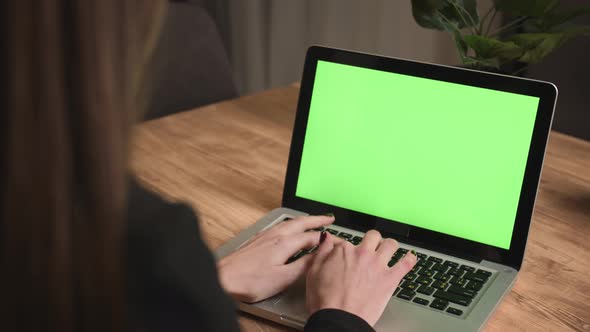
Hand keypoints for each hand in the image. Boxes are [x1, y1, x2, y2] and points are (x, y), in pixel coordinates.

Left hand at [217, 215, 334, 302]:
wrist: (223, 278)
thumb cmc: (250, 281)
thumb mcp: (283, 278)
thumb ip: (303, 266)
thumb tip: (320, 256)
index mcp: (285, 243)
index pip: (312, 238)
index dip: (327, 239)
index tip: (338, 241)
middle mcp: (276, 235)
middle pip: (302, 223)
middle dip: (317, 219)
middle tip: (330, 218)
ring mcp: (266, 235)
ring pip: (290, 222)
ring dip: (305, 220)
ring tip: (313, 220)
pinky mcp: (258, 239)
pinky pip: (281, 225)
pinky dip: (292, 223)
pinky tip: (289, 228)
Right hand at [306, 230, 416, 325]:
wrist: (338, 319)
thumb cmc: (324, 300)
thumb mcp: (313, 272)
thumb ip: (322, 251)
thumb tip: (327, 238)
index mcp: (344, 251)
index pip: (347, 240)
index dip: (346, 247)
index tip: (346, 252)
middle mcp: (362, 254)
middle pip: (372, 236)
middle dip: (372, 240)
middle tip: (371, 247)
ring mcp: (378, 265)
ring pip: (391, 244)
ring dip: (390, 246)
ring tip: (389, 250)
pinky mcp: (390, 279)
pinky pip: (406, 263)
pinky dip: (410, 259)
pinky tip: (410, 258)